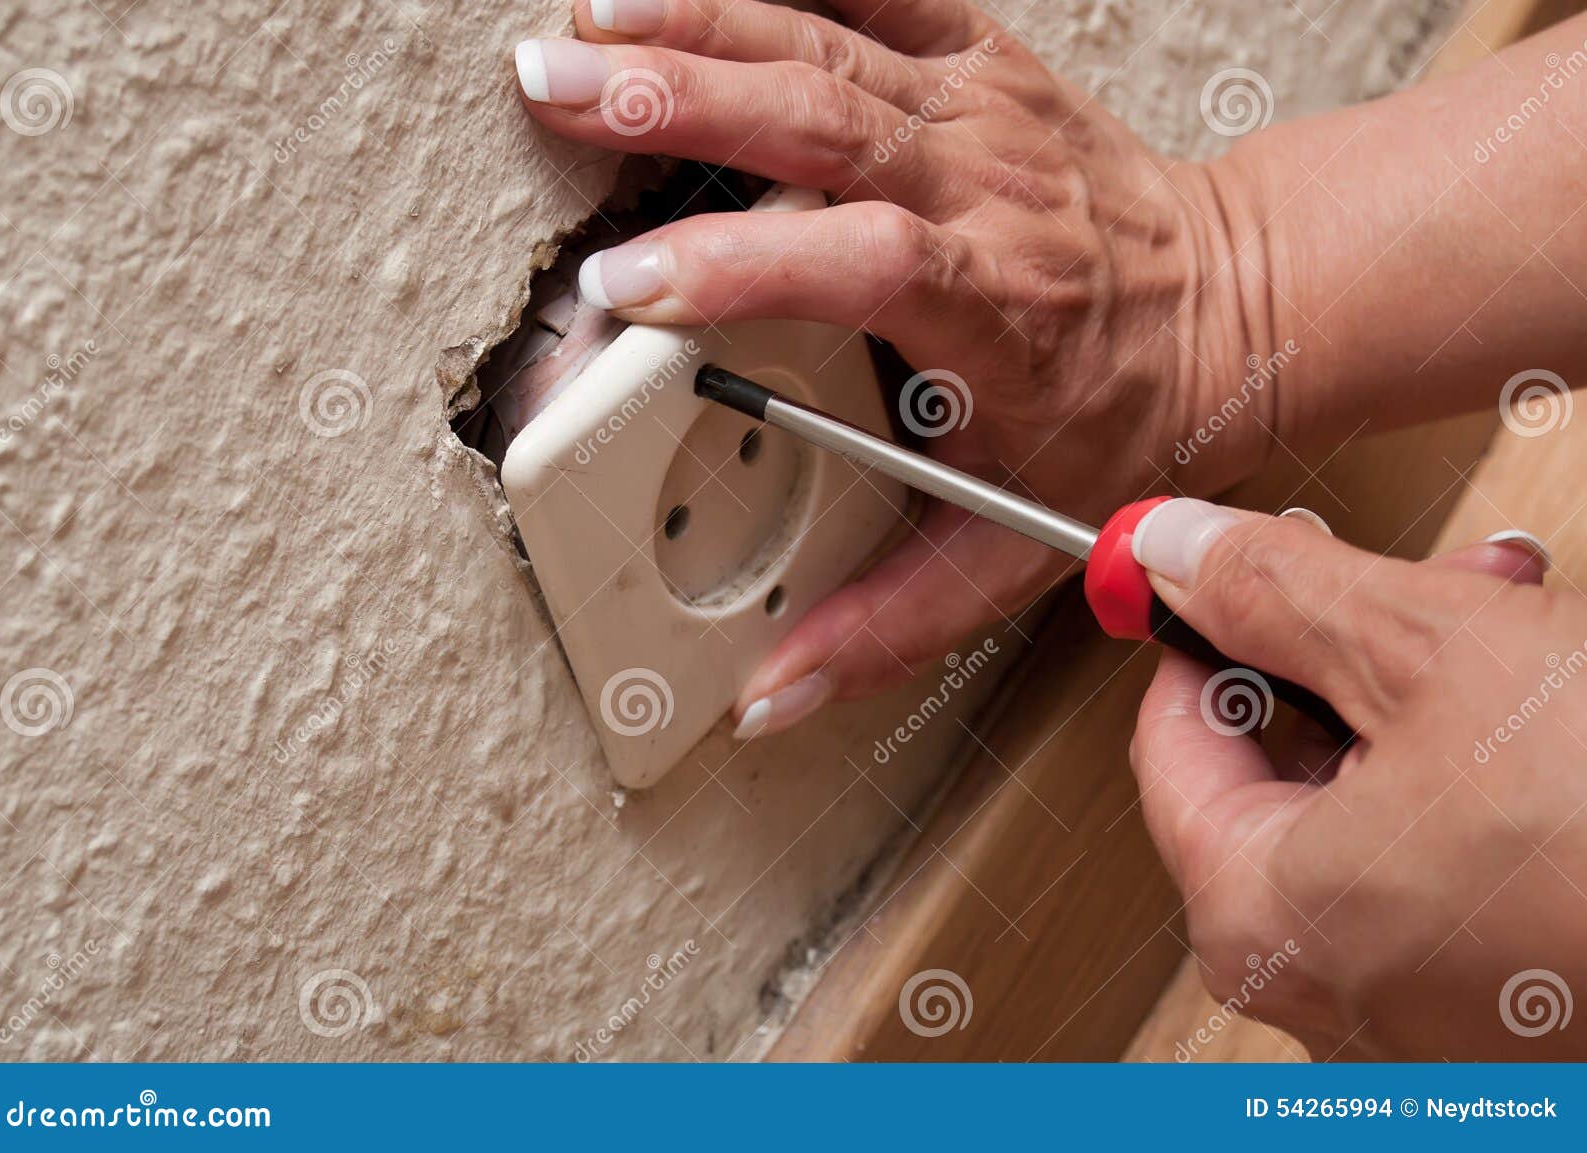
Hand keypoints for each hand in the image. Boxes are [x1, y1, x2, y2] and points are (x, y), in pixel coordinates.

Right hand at [512, 0, 1263, 735]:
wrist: (1239, 302)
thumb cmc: (1133, 415)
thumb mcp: (1022, 544)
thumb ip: (887, 624)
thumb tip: (771, 690)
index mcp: (993, 306)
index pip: (855, 261)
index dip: (737, 263)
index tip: (628, 283)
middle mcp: (982, 188)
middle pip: (820, 117)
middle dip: (675, 94)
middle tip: (552, 88)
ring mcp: (980, 112)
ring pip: (826, 38)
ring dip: (698, 21)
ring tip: (584, 24)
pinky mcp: (980, 63)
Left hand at [1128, 498, 1585, 1058]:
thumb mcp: (1432, 653)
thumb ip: (1277, 592)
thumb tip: (1175, 548)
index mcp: (1258, 915)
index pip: (1169, 742)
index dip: (1207, 632)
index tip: (1239, 570)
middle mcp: (1322, 988)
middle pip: (1276, 775)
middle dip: (1351, 652)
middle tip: (1417, 581)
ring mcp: (1421, 1014)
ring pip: (1373, 814)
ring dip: (1432, 701)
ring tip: (1515, 622)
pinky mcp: (1509, 1018)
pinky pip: (1450, 873)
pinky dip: (1484, 786)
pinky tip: (1558, 722)